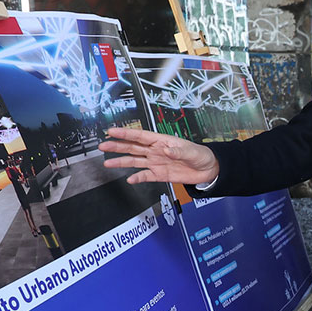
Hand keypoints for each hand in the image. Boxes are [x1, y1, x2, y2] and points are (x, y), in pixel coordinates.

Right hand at [99, 127, 219, 185]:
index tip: (112, 131)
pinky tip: (129, 179)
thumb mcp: (192, 151)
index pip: (140, 136)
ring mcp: (156, 163)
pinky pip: (146, 176)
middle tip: (103, 146)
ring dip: (121, 162)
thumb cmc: (201, 155)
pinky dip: (137, 178)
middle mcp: (156, 151)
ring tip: (108, 163)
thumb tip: (167, 150)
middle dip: (117, 146)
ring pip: (135, 161)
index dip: (125, 134)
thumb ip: (179, 151)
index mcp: (162, 141)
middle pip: (133, 148)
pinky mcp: (160, 175)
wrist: (208, 169)